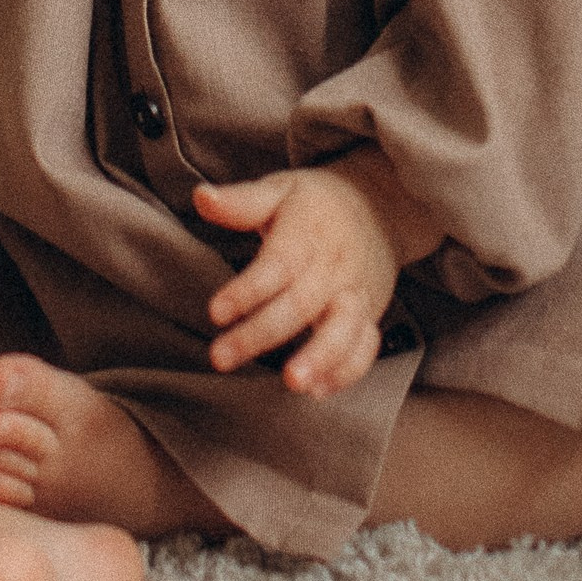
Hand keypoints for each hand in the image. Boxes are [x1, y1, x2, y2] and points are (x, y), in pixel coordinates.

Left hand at [193, 156, 438, 396]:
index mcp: (307, 233)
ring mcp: (354, 294)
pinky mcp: (369, 315)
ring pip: (343, 329)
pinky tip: (317, 390)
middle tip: (221, 357)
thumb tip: (201, 196)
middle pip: (300, 304)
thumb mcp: (280, 190)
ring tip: (292, 383)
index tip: (216, 312)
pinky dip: (347, 371)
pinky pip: (365, 347)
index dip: (248, 290)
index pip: (278, 263)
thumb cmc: (317, 203)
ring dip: (320, 358)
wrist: (381, 205)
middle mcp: (333, 267)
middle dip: (262, 334)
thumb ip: (241, 202)